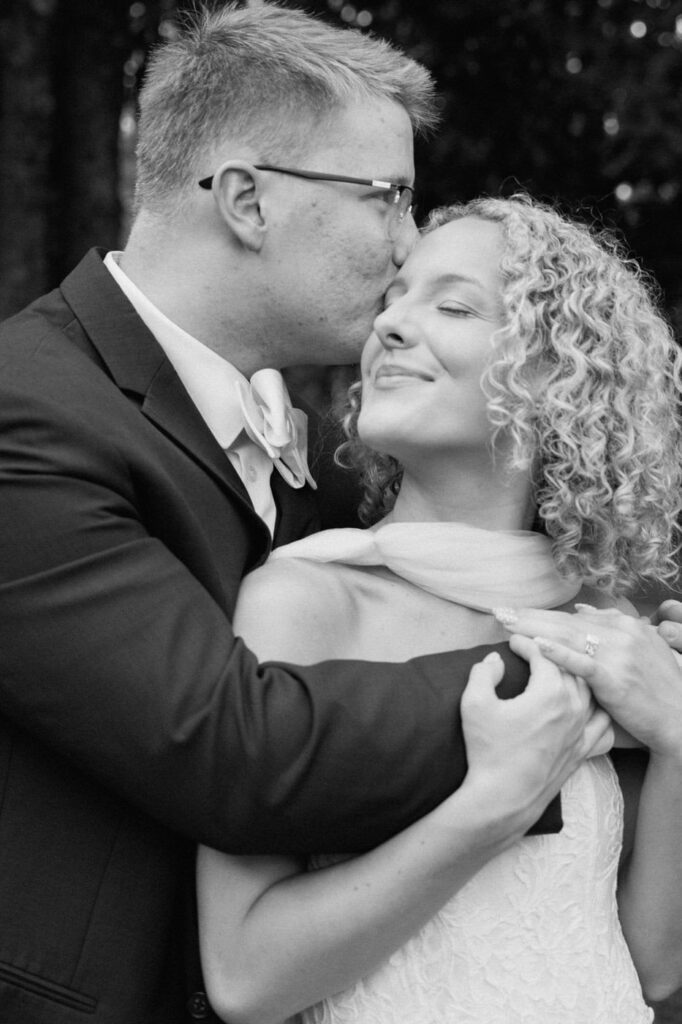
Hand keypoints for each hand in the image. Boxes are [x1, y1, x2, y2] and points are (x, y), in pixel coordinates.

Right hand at [460, 638, 612, 829]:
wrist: (502, 798)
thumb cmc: (487, 750)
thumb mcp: (474, 704)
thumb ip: (483, 673)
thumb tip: (494, 660)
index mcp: (550, 692)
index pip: (543, 653)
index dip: (527, 643)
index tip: (513, 642)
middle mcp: (573, 708)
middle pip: (569, 668)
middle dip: (551, 654)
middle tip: (534, 650)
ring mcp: (582, 731)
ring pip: (589, 691)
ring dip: (574, 677)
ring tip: (556, 673)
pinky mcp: (583, 751)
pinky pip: (602, 724)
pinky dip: (596, 711)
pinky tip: (584, 708)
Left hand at [493, 604, 681, 755]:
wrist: (680, 718)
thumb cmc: (654, 687)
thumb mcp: (637, 649)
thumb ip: (608, 628)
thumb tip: (578, 609)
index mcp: (623, 625)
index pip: (572, 617)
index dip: (540, 614)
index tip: (513, 612)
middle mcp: (621, 633)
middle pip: (565, 622)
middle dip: (528, 616)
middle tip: (498, 612)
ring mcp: (619, 654)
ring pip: (568, 636)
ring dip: (534, 628)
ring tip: (506, 624)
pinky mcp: (616, 678)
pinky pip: (583, 662)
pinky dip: (560, 653)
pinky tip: (538, 646)